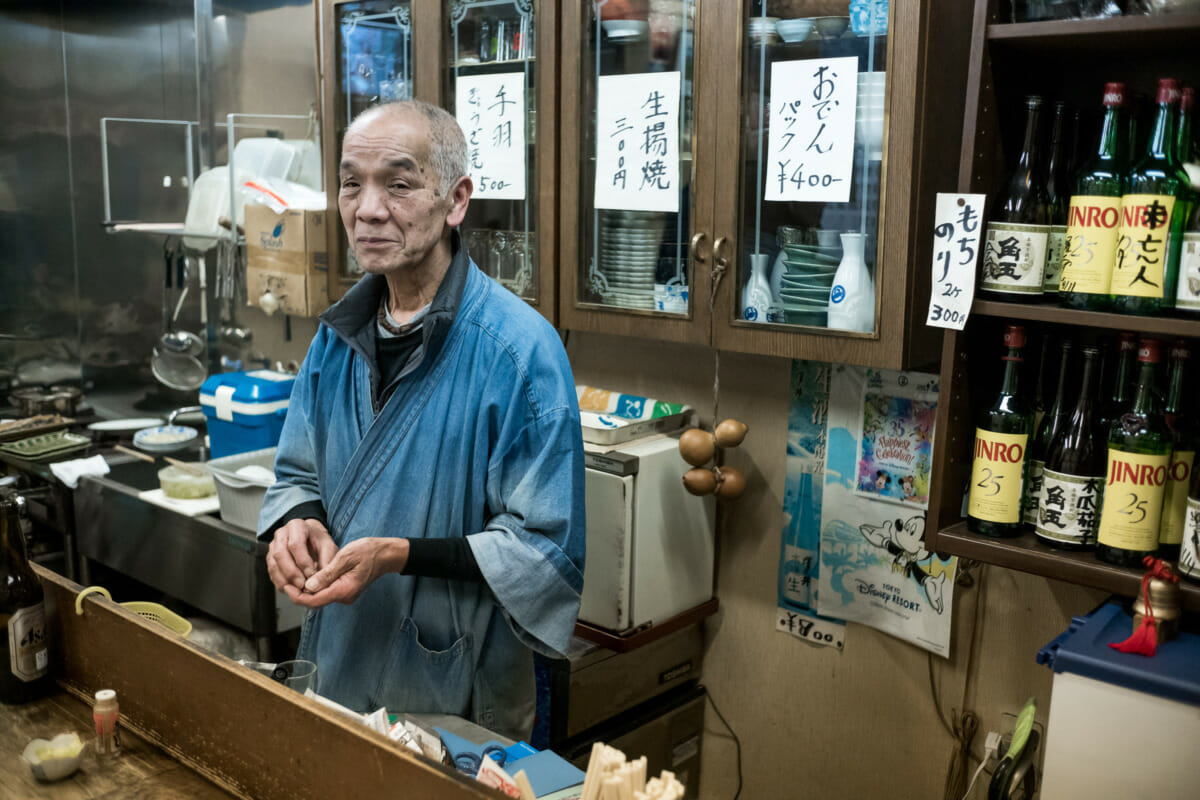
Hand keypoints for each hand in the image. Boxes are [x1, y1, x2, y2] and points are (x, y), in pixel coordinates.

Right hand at [267, 518, 337, 603]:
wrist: (310, 538)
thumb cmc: (318, 541)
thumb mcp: (328, 546)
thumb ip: (327, 561)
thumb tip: (321, 580)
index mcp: (296, 526)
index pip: (295, 544)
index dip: (303, 561)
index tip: (311, 574)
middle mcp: (281, 534)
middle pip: (280, 554)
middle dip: (292, 572)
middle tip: (302, 585)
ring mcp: (273, 546)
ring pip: (273, 564)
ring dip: (285, 580)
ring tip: (298, 589)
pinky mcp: (270, 559)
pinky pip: (271, 572)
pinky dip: (280, 583)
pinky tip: (291, 588)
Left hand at [294, 537, 408, 607]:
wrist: (386, 554)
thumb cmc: (368, 552)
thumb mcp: (345, 557)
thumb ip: (326, 573)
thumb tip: (308, 587)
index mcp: (344, 590)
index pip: (314, 601)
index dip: (297, 595)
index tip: (286, 585)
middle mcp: (344, 597)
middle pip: (315, 602)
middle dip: (299, 593)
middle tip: (287, 580)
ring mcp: (345, 595)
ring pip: (319, 598)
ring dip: (307, 590)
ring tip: (295, 577)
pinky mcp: (345, 591)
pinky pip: (326, 593)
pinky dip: (315, 587)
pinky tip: (309, 577)